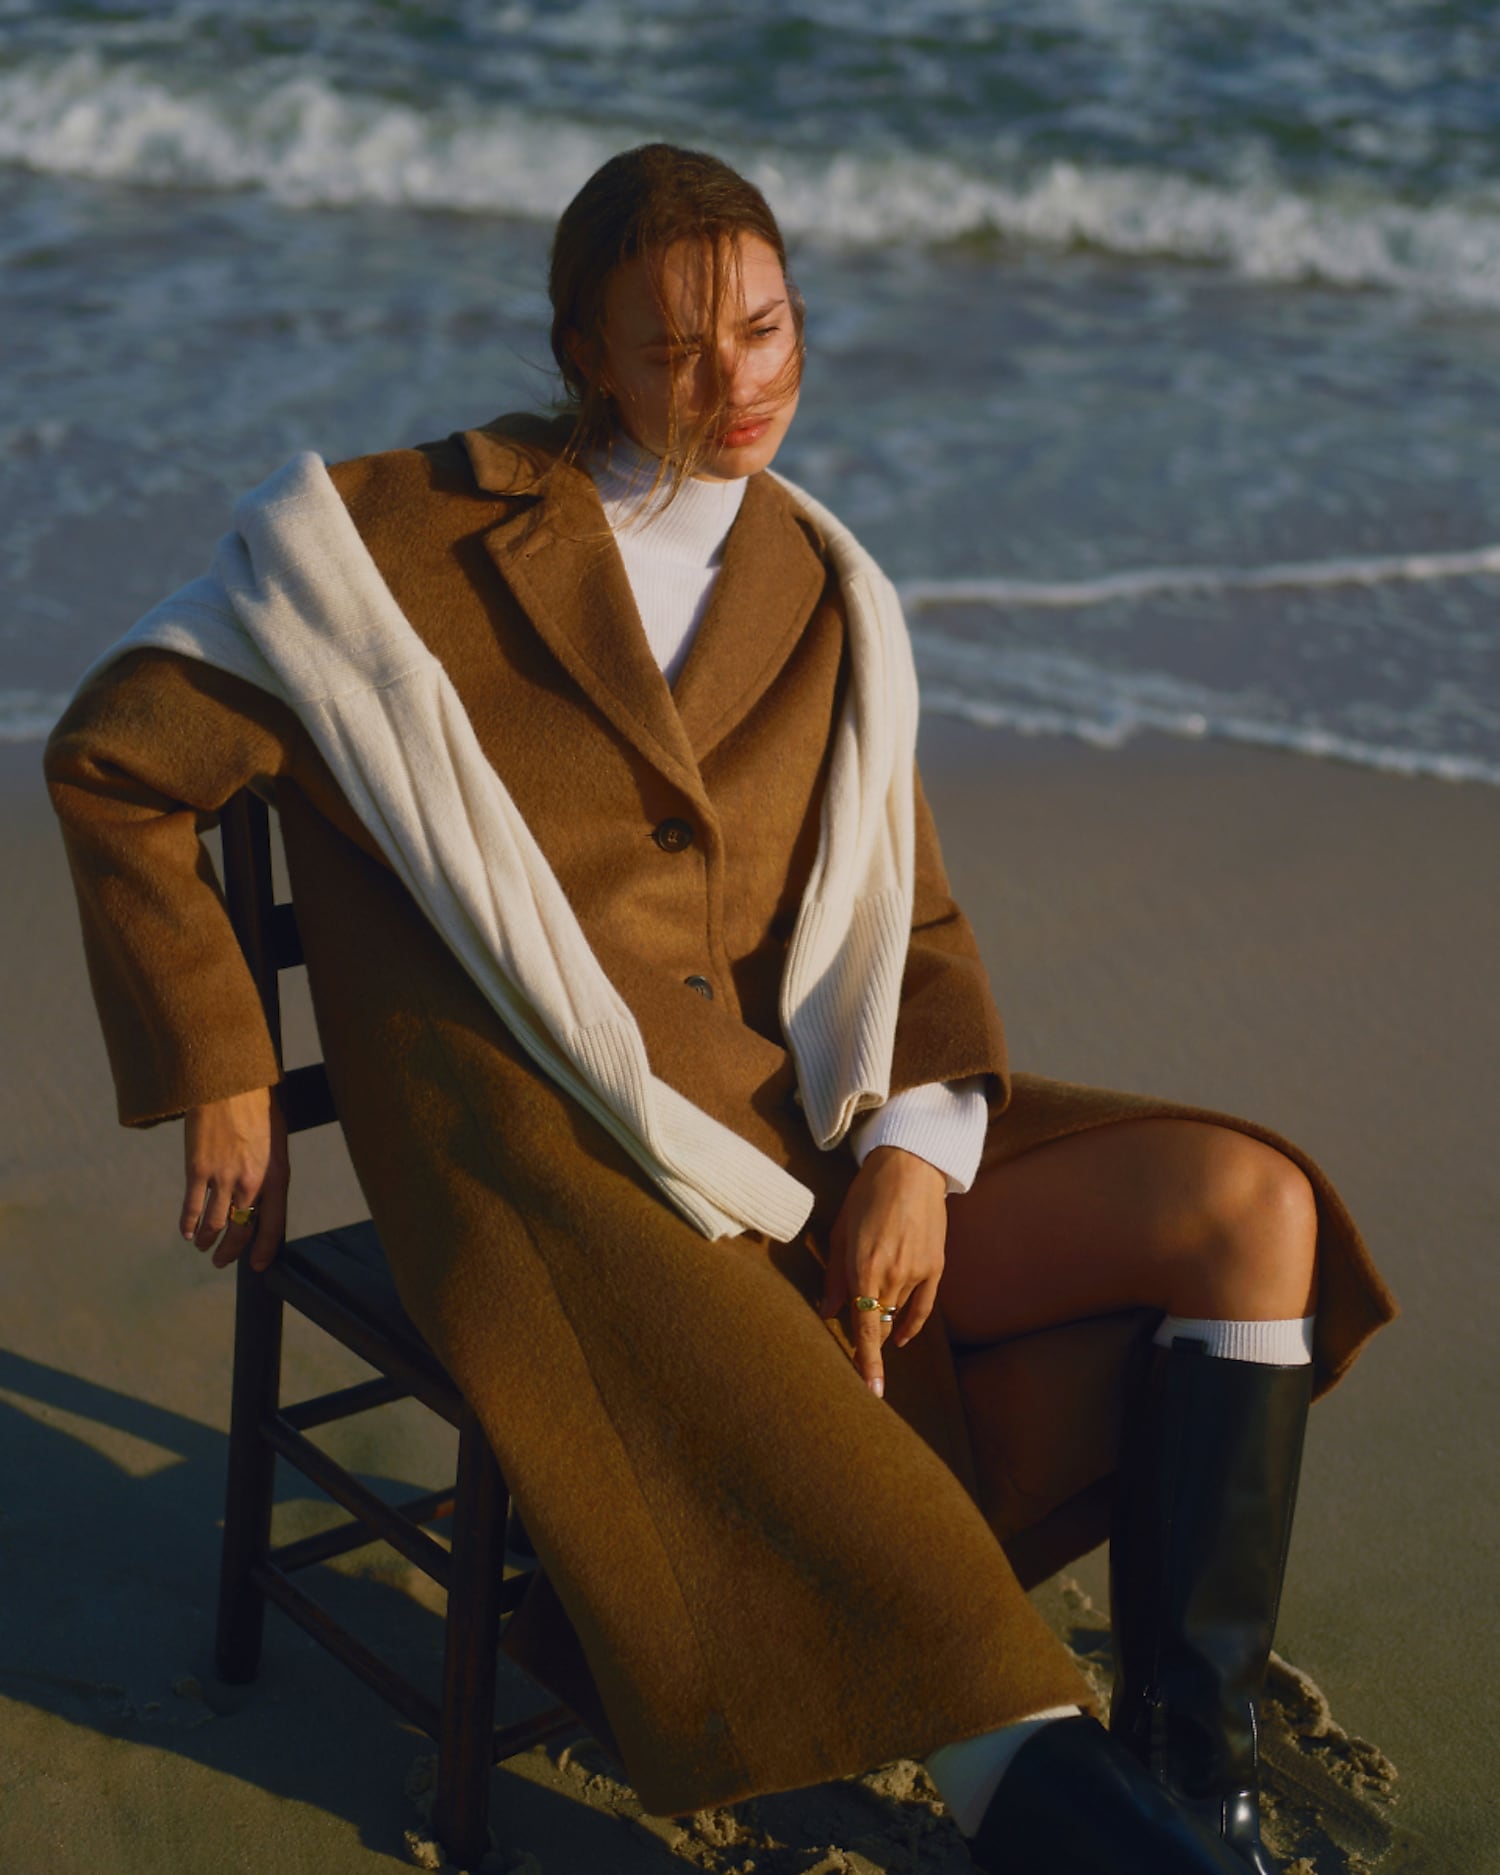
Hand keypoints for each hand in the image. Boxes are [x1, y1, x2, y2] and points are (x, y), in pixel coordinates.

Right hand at [180, 1087, 288, 1271]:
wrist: (230, 1084)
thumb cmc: (257, 1109)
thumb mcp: (276, 1143)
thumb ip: (269, 1172)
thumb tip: (260, 1200)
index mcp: (277, 1175)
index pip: (273, 1225)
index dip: (264, 1250)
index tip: (257, 1266)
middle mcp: (252, 1182)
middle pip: (242, 1230)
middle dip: (231, 1251)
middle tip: (221, 1260)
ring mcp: (223, 1178)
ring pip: (215, 1224)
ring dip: (207, 1239)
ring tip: (202, 1244)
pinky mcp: (197, 1170)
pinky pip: (192, 1208)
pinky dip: (187, 1224)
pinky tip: (186, 1232)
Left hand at [821, 1145, 947, 1398]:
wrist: (910, 1168)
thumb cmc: (866, 1195)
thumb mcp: (840, 1232)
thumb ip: (833, 1277)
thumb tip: (827, 1313)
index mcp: (864, 1268)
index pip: (866, 1329)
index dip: (867, 1362)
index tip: (872, 1391)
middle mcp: (892, 1275)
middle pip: (880, 1324)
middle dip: (868, 1334)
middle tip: (855, 1331)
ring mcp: (917, 1272)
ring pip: (898, 1314)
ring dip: (885, 1317)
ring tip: (873, 1300)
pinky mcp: (936, 1267)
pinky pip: (924, 1307)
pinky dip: (912, 1324)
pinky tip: (904, 1337)